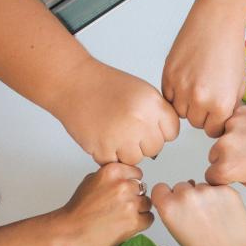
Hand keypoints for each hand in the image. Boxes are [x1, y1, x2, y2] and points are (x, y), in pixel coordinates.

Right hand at [47, 163, 153, 245]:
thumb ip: (111, 176)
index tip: (124, 191)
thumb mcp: (91, 180)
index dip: (131, 183)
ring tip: (121, 217)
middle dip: (134, 197)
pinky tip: (125, 225)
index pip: (137, 173)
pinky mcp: (134, 221)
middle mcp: (123, 185)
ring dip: (139, 210)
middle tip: (120, 207)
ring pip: (147, 204)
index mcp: (113, 171)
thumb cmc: (78, 209)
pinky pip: (149, 219)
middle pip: (143, 189)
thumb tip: (126, 177)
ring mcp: (130, 204)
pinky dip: (141, 223)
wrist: (70, 231)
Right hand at [54, 58, 179, 164]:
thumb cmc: (106, 86)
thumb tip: (165, 137)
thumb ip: (157, 114)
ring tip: (113, 132)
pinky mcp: (103, 148)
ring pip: (136, 159)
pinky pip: (115, 163)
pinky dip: (108, 154)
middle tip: (127, 129)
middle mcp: (139, 120)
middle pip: (155, 148)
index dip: (160, 131)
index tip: (149, 126)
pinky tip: (103, 137)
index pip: (172, 132)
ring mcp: (121, 136)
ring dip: (126, 151)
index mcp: (152, 104)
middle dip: (143, 143)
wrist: (74, 83)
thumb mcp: (142, 91)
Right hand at [152, 182, 245, 245]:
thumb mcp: (177, 234)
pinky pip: (217, 187)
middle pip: (181, 186)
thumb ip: (172, 212)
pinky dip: (219, 197)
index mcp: (169, 207)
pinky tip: (223, 213)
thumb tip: (175, 198)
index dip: (166, 196)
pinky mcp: (225, 189)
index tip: (172, 202)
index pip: (160, 188)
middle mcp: (186, 195)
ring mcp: (207, 190)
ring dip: (204, 196)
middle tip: (197, 215)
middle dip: (186, 197)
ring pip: (200, 186)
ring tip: (212, 217)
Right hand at [162, 0, 245, 137]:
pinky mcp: (168, 76)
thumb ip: (229, 107)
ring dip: (187, 104)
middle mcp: (200, 99)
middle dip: (201, 113)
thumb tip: (221, 122)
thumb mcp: (239, 85)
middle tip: (206, 96)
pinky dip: (175, 93)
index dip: (214, 122)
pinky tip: (186, 80)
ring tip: (196, 87)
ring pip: (180, 112)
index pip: (213, 130)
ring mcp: (181, 88)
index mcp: (221, 104)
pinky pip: (168, 97)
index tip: (214, 114)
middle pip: (195, 123)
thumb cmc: (230, 48)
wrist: (216, 22)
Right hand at [206, 105, 245, 186]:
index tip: (229, 173)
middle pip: (213, 155)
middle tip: (245, 156)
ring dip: (231, 140)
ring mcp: (230, 128)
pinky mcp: (238, 113)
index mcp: (227, 168)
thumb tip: (227, 172)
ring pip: (221, 137)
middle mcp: (224, 147)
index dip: (221, 176)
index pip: (210, 176)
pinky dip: (240, 126)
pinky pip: (231, 122)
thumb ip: (235, 177)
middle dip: (225, 157)